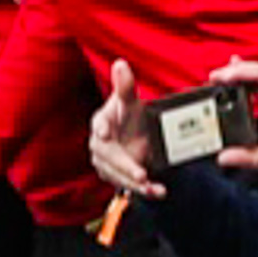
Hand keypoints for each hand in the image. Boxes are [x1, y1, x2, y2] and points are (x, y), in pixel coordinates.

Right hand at [85, 60, 164, 199]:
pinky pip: (129, 185)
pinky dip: (144, 190)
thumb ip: (125, 86)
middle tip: (141, 174)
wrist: (136, 136)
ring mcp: (107, 163)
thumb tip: (120, 64)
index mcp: (101, 122)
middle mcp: (100, 145)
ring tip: (154, 188)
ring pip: (119, 176)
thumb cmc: (130, 117)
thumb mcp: (131, 102)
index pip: (99, 125)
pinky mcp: (117, 177)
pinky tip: (158, 192)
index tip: (105, 134)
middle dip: (125, 166)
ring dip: (136, 184)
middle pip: (110, 158)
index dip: (102, 129)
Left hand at [207, 58, 257, 185]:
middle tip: (213, 75)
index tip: (219, 77)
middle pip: (256, 76)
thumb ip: (243, 155)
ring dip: (239, 70)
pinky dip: (251, 72)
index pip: (255, 86)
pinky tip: (234, 75)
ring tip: (219, 74)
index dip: (239, 78)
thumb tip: (222, 157)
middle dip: (234, 71)